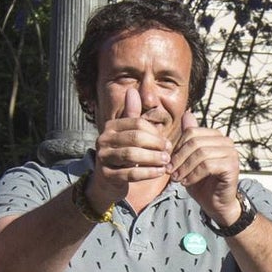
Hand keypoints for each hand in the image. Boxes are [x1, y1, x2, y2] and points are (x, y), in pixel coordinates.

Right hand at [91, 89, 172, 205]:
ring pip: (132, 155)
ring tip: (166, 162)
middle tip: (168, 152)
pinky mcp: (106, 175)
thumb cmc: (124, 154)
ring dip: (153, 159)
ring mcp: (103, 158)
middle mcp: (103, 140)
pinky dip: (148, 173)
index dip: (155, 133)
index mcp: (110, 126)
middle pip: (135, 138)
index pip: (137, 124)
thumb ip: (133, 115)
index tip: (167, 142)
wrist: (107, 181)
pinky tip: (159, 172)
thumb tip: (132, 90)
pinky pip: (130, 174)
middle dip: (155, 145)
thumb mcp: (128, 134)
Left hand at [169, 111, 240, 223]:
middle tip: (171, 172)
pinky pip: (207, 165)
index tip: (169, 163)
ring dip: (185, 167)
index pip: (191, 132)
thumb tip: (187, 113)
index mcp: (215, 136)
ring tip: (178, 179)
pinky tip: (187, 183)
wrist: (216, 204)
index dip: (177, 147)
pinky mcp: (232, 165)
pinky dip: (194, 174)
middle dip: (179, 158)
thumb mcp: (189, 159)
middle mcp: (226, 141)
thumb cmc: (202, 182)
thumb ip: (187, 139)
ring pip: (201, 153)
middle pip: (195, 141)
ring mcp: (231, 152)